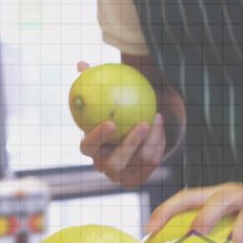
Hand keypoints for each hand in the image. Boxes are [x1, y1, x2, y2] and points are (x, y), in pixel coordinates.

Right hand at [77, 61, 165, 188]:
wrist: (133, 129)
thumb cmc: (114, 109)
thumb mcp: (106, 94)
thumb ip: (93, 81)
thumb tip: (81, 64)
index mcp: (90, 148)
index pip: (87, 147)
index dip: (97, 138)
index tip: (111, 122)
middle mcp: (103, 166)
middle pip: (113, 164)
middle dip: (129, 146)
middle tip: (143, 124)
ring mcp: (122, 176)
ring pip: (139, 163)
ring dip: (151, 140)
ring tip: (156, 116)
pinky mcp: (140, 178)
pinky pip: (153, 161)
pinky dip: (158, 142)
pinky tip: (160, 122)